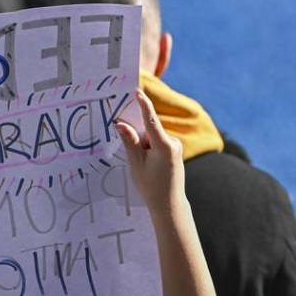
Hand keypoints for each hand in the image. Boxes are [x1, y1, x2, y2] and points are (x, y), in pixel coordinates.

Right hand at [115, 89, 185, 211]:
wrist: (169, 203)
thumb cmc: (151, 186)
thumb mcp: (136, 164)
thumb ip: (129, 142)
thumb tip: (120, 124)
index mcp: (164, 146)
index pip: (151, 121)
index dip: (143, 105)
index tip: (138, 92)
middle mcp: (173, 143)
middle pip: (149, 130)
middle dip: (139, 139)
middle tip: (137, 157)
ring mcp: (175, 146)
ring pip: (152, 137)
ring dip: (144, 147)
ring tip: (145, 167)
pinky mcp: (174, 149)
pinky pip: (157, 142)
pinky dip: (149, 149)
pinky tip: (150, 165)